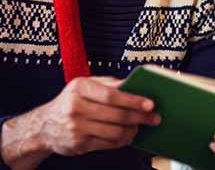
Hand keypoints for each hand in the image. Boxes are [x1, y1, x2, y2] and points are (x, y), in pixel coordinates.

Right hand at [1, 76, 158, 168]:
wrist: (44, 126)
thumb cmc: (72, 101)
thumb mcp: (86, 85)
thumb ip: (109, 83)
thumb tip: (135, 85)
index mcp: (80, 88)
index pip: (111, 95)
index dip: (133, 100)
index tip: (150, 104)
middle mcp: (75, 108)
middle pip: (116, 115)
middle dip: (139, 118)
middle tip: (155, 118)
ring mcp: (75, 128)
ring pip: (114, 131)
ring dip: (132, 130)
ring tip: (141, 127)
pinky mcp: (78, 144)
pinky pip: (107, 144)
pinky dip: (122, 140)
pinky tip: (128, 136)